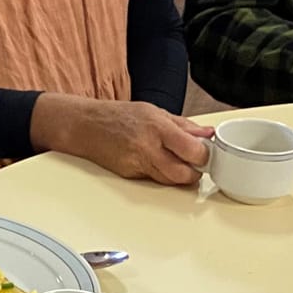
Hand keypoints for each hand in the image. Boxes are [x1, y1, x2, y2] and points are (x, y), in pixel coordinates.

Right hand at [31, 95, 214, 185]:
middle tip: (195, 164)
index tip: (205, 152)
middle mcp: (148, 148)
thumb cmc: (118, 116)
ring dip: (179, 176)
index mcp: (158, 128)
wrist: (86, 126)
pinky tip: (156, 162)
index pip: (193, 151)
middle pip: (184, 174)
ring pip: (170, 181)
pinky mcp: (130, 175)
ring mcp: (138, 164)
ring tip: (178, 163)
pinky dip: (160, 174)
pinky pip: (154, 180)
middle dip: (194, 172)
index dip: (204, 155)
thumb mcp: (154, 111)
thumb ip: (183, 125)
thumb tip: (206, 134)